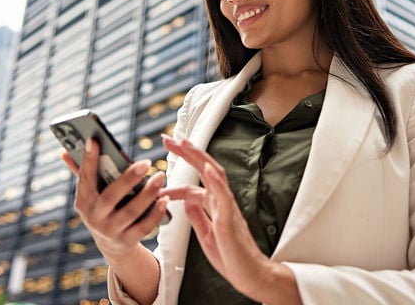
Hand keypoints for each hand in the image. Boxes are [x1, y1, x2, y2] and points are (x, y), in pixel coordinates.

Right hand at [61, 138, 169, 256]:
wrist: (111, 246)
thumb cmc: (102, 209)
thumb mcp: (90, 195)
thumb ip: (82, 172)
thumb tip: (65, 151)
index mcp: (83, 201)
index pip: (84, 178)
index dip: (88, 160)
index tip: (94, 140)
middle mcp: (94, 217)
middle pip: (111, 197)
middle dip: (129, 179)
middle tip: (146, 163)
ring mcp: (110, 231)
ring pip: (131, 212)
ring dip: (148, 194)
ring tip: (160, 177)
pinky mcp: (127, 241)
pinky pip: (143, 227)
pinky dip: (155, 213)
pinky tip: (164, 199)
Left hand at [160, 135, 273, 298]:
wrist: (250, 276)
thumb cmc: (231, 258)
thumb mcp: (206, 236)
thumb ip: (197, 217)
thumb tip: (186, 203)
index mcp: (214, 207)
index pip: (194, 183)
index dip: (179, 172)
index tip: (164, 162)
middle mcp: (221, 203)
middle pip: (204, 170)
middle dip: (187, 152)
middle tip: (169, 137)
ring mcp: (227, 209)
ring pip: (214, 176)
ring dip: (199, 158)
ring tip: (185, 144)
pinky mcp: (230, 221)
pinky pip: (224, 197)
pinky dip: (215, 181)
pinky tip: (206, 169)